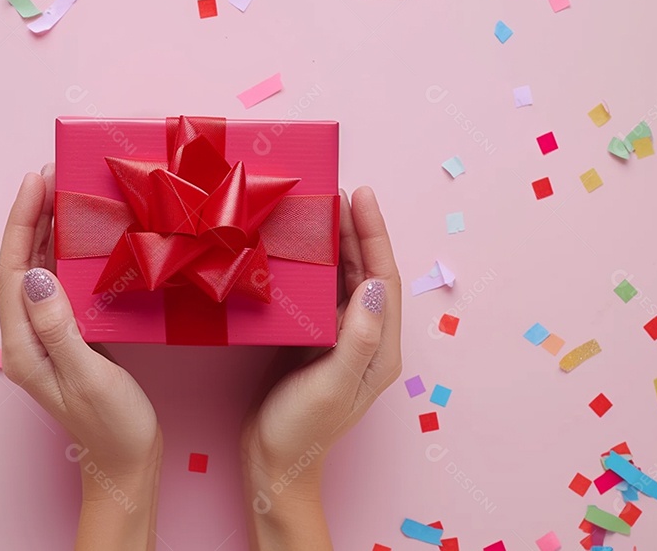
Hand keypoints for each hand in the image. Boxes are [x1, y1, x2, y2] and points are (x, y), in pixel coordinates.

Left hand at [0, 165, 161, 550]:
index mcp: (23, 346)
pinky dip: (67, 254)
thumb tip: (37, 275)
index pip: (12, 271)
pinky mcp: (70, 336)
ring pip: (40, 271)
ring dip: (48, 230)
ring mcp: (48, 336)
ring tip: (63, 191)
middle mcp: (28, 337)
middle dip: (32, 216)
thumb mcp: (86, 377)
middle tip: (52, 173)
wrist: (127, 466)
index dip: (22, 222)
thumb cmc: (112, 428)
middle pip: (21, 265)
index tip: (36, 181)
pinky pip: (62, 284)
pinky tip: (81, 236)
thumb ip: (59, 327)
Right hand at [240, 186, 402, 550]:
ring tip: (320, 209)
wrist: (272, 465)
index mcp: (380, 349)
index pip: (385, 279)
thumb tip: (375, 283)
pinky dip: (314, 267)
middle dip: (356, 231)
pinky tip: (298, 249)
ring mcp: (340, 340)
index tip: (361, 196)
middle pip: (367, 273)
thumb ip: (357, 336)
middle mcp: (366, 339)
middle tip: (337, 191)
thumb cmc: (302, 430)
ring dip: (335, 245)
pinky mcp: (314, 341)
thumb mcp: (332, 383)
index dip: (374, 234)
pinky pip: (320, 294)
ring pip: (344, 280)